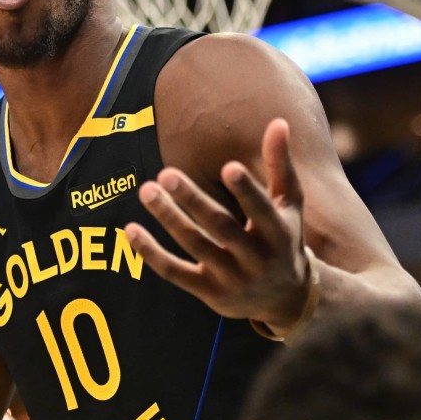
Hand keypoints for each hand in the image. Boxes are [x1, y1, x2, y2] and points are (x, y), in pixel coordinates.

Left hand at [125, 118, 309, 330]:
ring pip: (195, 246)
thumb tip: (278, 121)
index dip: (247, 191)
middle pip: (221, 228)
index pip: (262, 211)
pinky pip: (174, 273)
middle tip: (166, 174)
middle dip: (194, 201)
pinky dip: (151, 253)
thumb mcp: (289, 205)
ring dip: (169, 218)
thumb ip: (280, 165)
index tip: (228, 166)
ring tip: (146, 190)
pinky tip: (131, 230)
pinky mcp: (209, 294)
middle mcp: (257, 260)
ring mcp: (232, 279)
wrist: (284, 299)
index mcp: (280, 234)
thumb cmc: (284, 238)